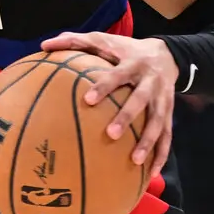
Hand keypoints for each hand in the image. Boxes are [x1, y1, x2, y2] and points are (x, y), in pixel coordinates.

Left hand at [37, 30, 174, 168]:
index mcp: (133, 63)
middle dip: (127, 117)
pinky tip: (151, 174)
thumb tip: (44, 44)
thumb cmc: (125, 49)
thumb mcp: (105, 40)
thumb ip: (75, 41)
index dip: (105, 86)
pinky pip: (167, 136)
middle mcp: (150, 82)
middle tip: (110, 134)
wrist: (167, 54)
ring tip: (134, 161)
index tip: (88, 100)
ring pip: (158, 122)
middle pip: (141, 100)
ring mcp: (163, 99)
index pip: (118, 75)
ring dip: (148, 142)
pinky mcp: (170, 113)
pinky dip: (161, 155)